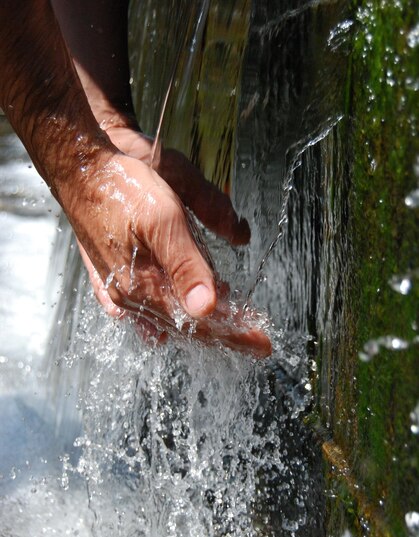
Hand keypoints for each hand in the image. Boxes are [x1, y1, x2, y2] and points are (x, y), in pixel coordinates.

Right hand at [73, 139, 270, 357]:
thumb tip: (206, 308)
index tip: (263, 345)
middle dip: (223, 332)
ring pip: (167, 318)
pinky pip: (144, 309)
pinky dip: (170, 313)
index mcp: (144, 287)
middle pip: (185, 327)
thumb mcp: (163, 221)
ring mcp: (118, 290)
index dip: (234, 335)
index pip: (199, 324)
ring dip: (199, 321)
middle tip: (254, 336)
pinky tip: (175, 316)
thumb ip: (185, 266)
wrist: (80, 170)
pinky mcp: (111, 279)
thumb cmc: (122, 189)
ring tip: (229, 318)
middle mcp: (130, 297)